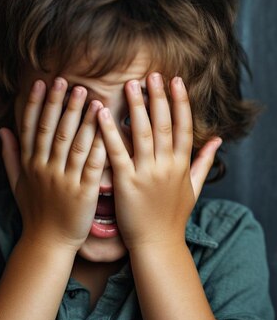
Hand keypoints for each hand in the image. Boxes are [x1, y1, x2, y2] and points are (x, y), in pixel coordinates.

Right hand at [0, 77, 105, 250]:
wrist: (48, 243)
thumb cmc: (35, 212)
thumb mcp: (17, 184)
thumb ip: (10, 156)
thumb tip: (2, 130)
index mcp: (31, 165)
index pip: (32, 128)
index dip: (36, 104)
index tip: (41, 83)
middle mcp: (45, 169)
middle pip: (53, 130)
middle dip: (60, 104)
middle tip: (68, 81)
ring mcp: (64, 180)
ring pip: (73, 143)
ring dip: (82, 119)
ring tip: (90, 97)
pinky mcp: (83, 192)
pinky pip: (91, 164)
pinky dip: (98, 145)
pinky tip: (105, 129)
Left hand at [97, 73, 221, 250]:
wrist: (157, 244)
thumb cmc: (173, 218)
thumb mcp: (194, 188)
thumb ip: (203, 161)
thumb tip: (217, 139)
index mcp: (181, 165)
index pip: (184, 127)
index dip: (181, 102)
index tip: (176, 81)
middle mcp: (166, 166)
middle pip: (165, 124)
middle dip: (159, 97)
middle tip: (153, 74)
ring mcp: (147, 173)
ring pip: (143, 133)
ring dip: (137, 107)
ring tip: (131, 84)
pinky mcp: (126, 182)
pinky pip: (117, 152)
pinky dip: (109, 131)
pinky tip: (102, 112)